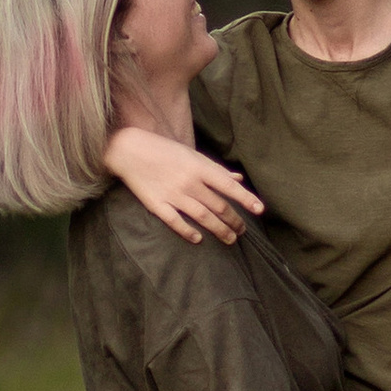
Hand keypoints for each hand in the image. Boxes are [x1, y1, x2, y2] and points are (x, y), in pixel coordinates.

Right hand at [105, 124, 262, 245]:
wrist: (130, 150)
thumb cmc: (165, 151)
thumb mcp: (193, 155)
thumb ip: (216, 170)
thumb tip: (238, 179)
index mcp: (199, 168)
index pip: (228, 186)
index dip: (245, 198)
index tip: (259, 210)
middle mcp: (189, 182)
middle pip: (218, 206)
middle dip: (234, 221)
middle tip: (242, 231)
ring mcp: (173, 195)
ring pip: (203, 217)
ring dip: (219, 230)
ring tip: (230, 239)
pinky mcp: (157, 205)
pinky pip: (176, 222)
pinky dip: (188, 232)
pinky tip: (199, 239)